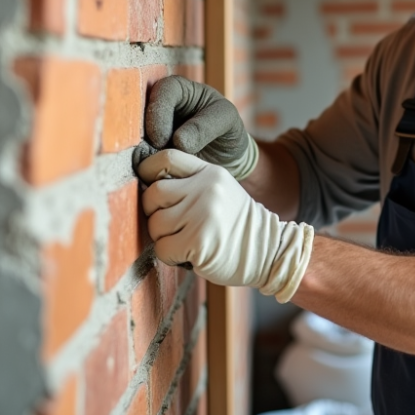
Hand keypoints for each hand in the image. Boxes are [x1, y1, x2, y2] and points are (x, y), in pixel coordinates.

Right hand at [133, 76, 257, 179]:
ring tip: (152, 169)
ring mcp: (150, 130)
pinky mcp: (147, 152)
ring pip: (135, 137)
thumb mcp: (225, 121)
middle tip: (153, 156)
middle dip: (143, 136)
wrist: (227, 158)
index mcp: (179, 90)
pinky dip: (142, 167)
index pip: (162, 91)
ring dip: (141, 154)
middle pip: (139, 114)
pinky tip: (151, 177)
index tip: (162, 139)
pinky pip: (137, 157)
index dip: (158, 113)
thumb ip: (205, 127)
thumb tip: (178, 141)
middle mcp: (159, 107)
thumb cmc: (227, 131)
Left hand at [136, 149, 313, 301]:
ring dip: (163, 238)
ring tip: (185, 240)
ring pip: (154, 224)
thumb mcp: (219, 189)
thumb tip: (146, 184)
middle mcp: (206, 189)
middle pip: (153, 193)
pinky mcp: (199, 242)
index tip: (149, 187)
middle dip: (154, 212)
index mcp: (210, 172)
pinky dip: (170, 256)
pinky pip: (162, 249)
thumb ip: (190, 182)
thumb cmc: (235, 224)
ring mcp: (203, 215)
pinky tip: (189, 254)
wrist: (267, 251)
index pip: (166, 158)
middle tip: (171, 224)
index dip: (148, 171)